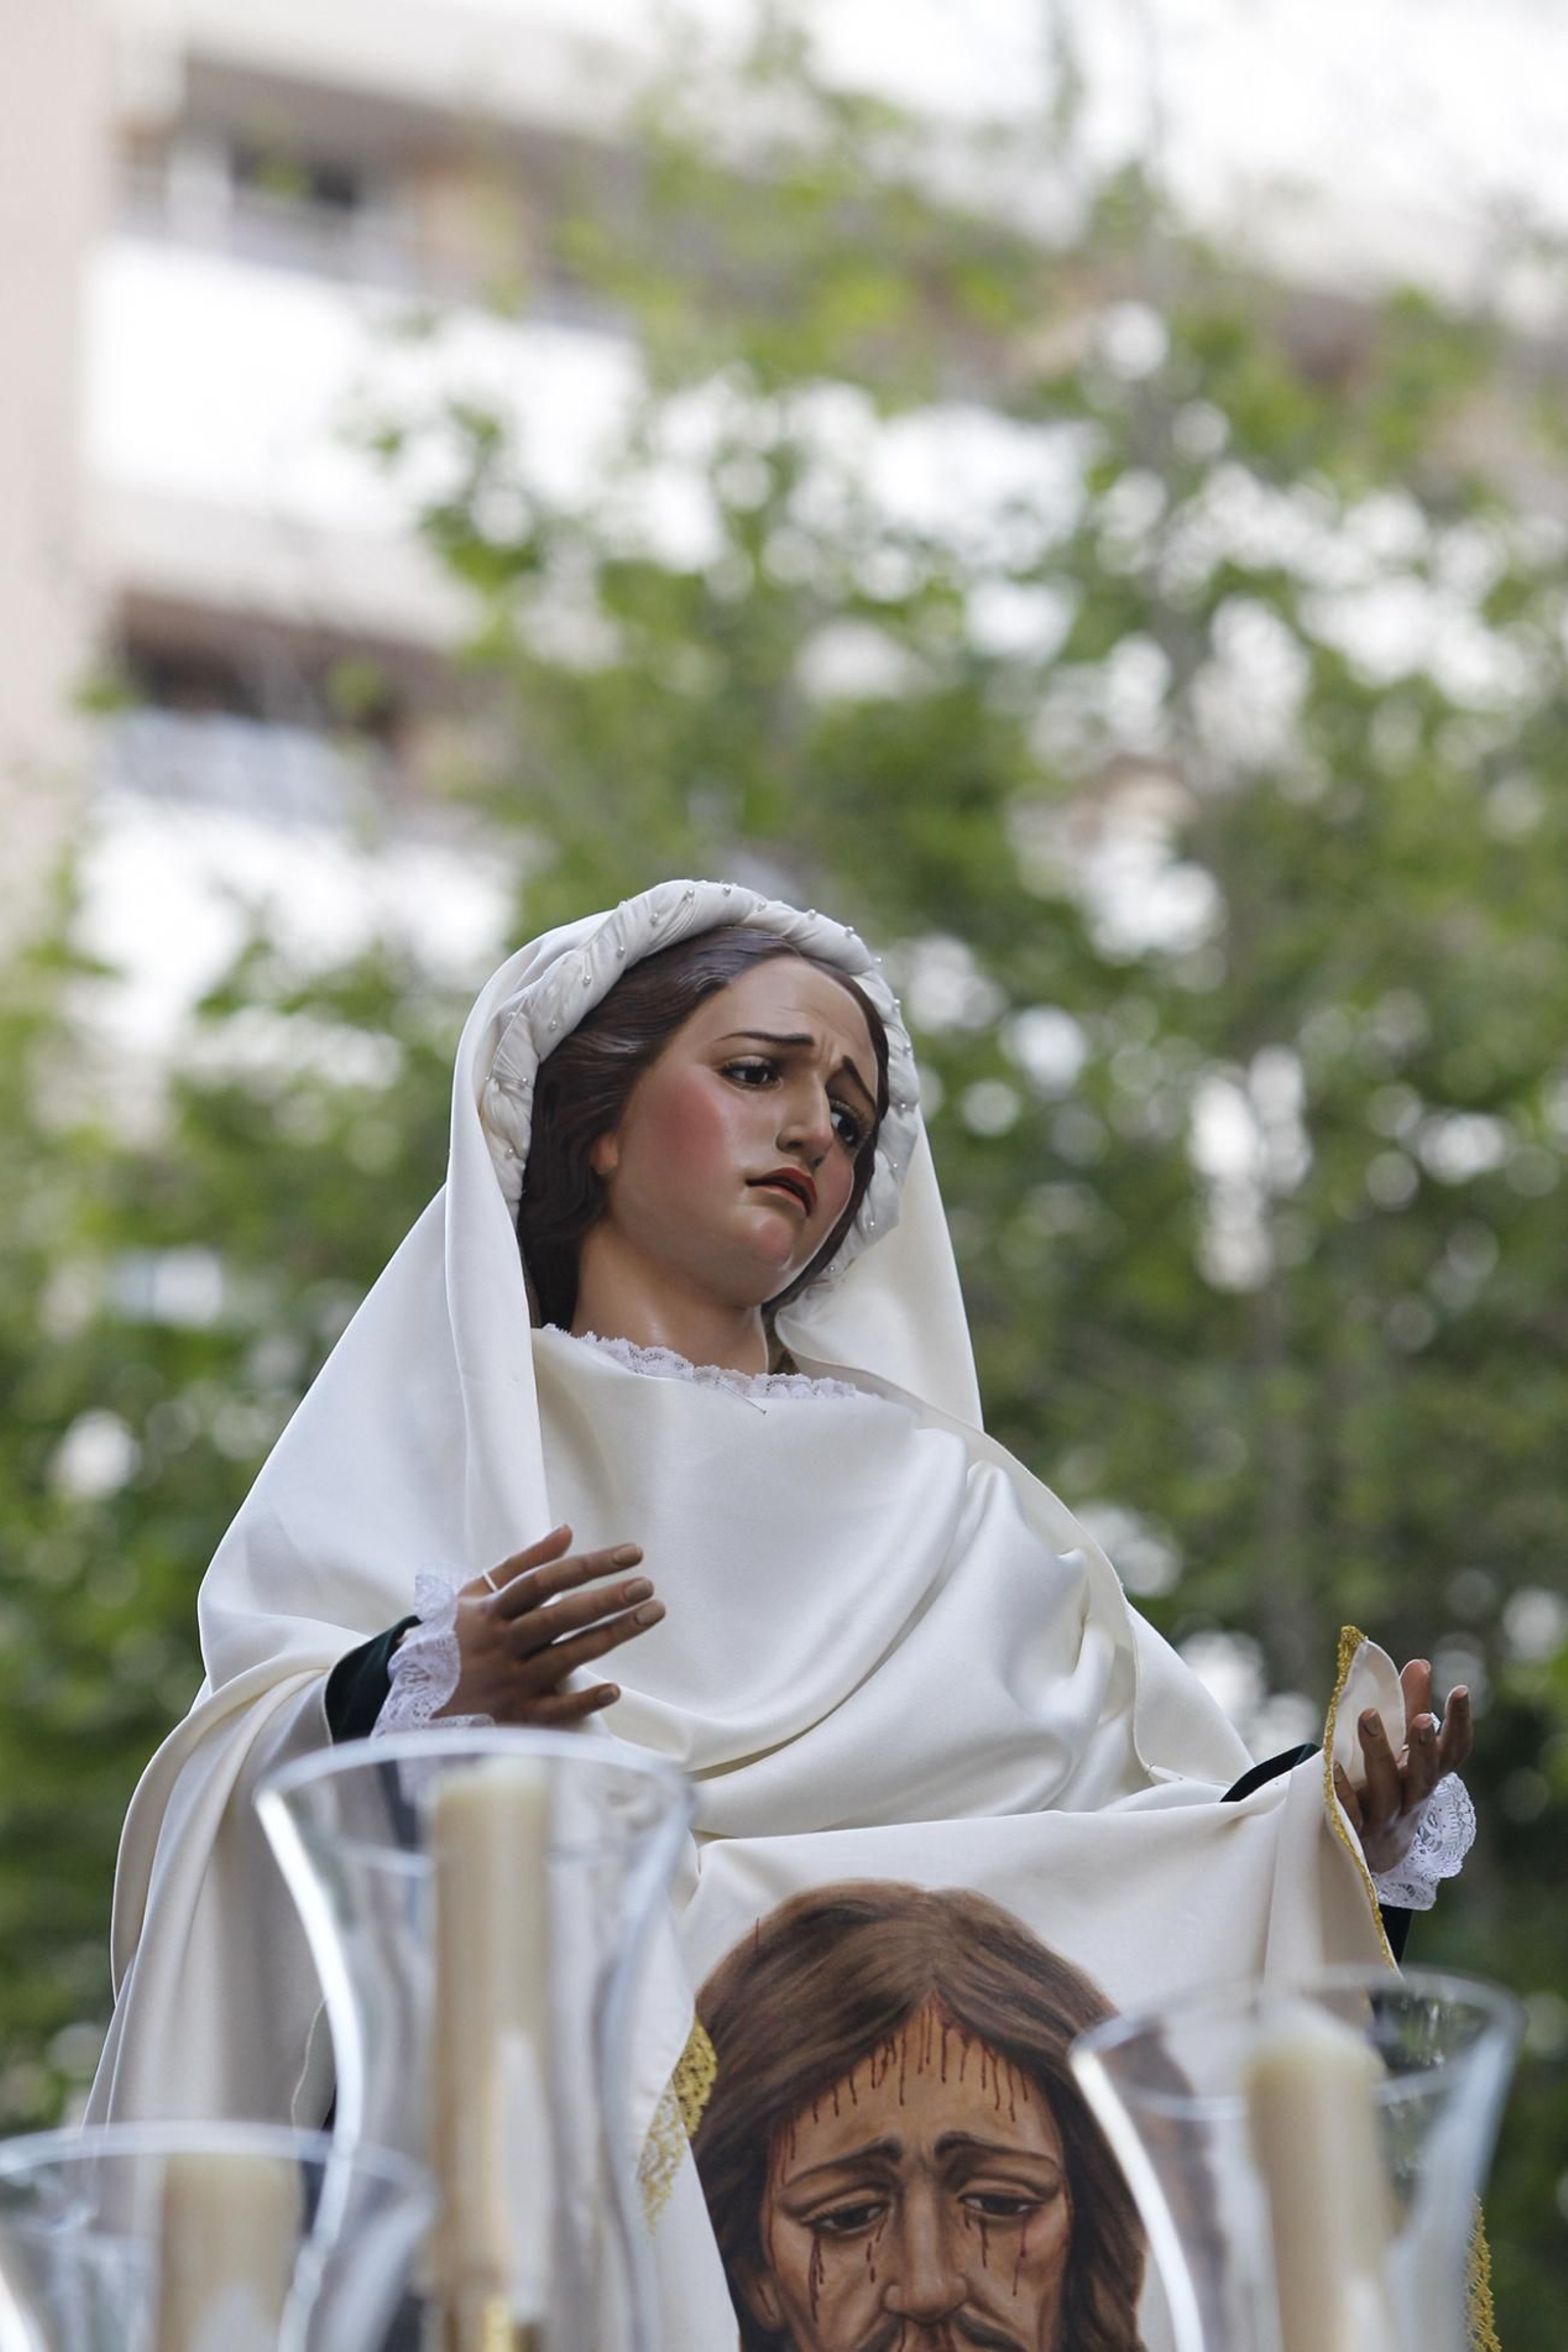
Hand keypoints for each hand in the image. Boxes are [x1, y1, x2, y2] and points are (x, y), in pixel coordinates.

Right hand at [440, 1523, 662, 1727]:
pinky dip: (583, 1701)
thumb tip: (566, 1531)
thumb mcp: (474, 1594)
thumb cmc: (454, 1636)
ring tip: (650, 1614)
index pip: (545, 1580)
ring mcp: (507, 1682)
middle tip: (648, 1585)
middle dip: (606, 1599)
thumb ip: (521, 1563)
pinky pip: (553, 1711)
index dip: (589, 1564)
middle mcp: (500, 1644)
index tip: (633, 1553)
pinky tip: (615, 1689)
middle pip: (559, 1617)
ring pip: (565, 1658)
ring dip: (611, 1637)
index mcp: (491, 1610)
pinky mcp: (514, 1717)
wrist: (411, 1698)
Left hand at [1333, 1658, 1472, 1876]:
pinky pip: (1351, 1814)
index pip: (1454, 1752)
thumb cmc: (1394, 1785)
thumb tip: (1420, 1664)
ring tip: (1367, 1715)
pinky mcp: (1358, 1833)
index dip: (1461, 1723)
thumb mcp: (1405, 1751)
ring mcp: (1387, 1817)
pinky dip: (1343, 1792)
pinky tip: (1331, 1766)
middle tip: (1422, 1718)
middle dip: (1422, 1746)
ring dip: (1379, 1753)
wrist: (1376, 1851)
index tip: (1460, 1689)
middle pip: (1424, 1774)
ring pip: (1387, 1791)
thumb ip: (1410, 1708)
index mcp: (1428, 1774)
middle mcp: (1413, 1796)